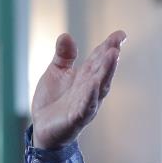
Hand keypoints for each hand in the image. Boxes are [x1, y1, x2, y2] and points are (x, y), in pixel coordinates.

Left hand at [30, 31, 124, 149]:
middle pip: (101, 72)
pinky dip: (89, 97)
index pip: (99, 60)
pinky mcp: (76, 119)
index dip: (109, 47)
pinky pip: (84, 107)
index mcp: (85, 77)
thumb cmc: (52, 100)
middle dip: (109, 59)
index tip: (120, 34)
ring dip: (105, 73)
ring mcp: (84, 104)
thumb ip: (63, 56)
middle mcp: (89, 90)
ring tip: (112, 56)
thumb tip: (66, 35)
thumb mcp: (55, 73)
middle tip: (116, 44)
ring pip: (98, 88)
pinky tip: (93, 85)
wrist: (42, 128)